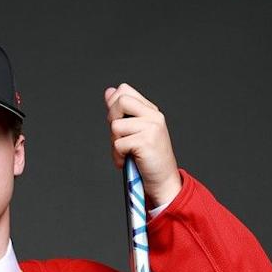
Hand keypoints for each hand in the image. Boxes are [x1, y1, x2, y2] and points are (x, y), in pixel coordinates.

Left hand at [105, 84, 181, 208]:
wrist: (163, 181)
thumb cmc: (147, 159)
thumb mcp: (133, 132)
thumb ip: (122, 113)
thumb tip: (109, 92)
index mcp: (150, 111)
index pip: (124, 90)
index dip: (113, 103)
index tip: (116, 121)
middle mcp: (153, 116)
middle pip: (120, 101)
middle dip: (112, 119)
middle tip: (118, 137)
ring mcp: (152, 127)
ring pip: (116, 126)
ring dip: (114, 143)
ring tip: (125, 153)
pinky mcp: (147, 141)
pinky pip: (118, 144)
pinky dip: (117, 156)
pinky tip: (126, 161)